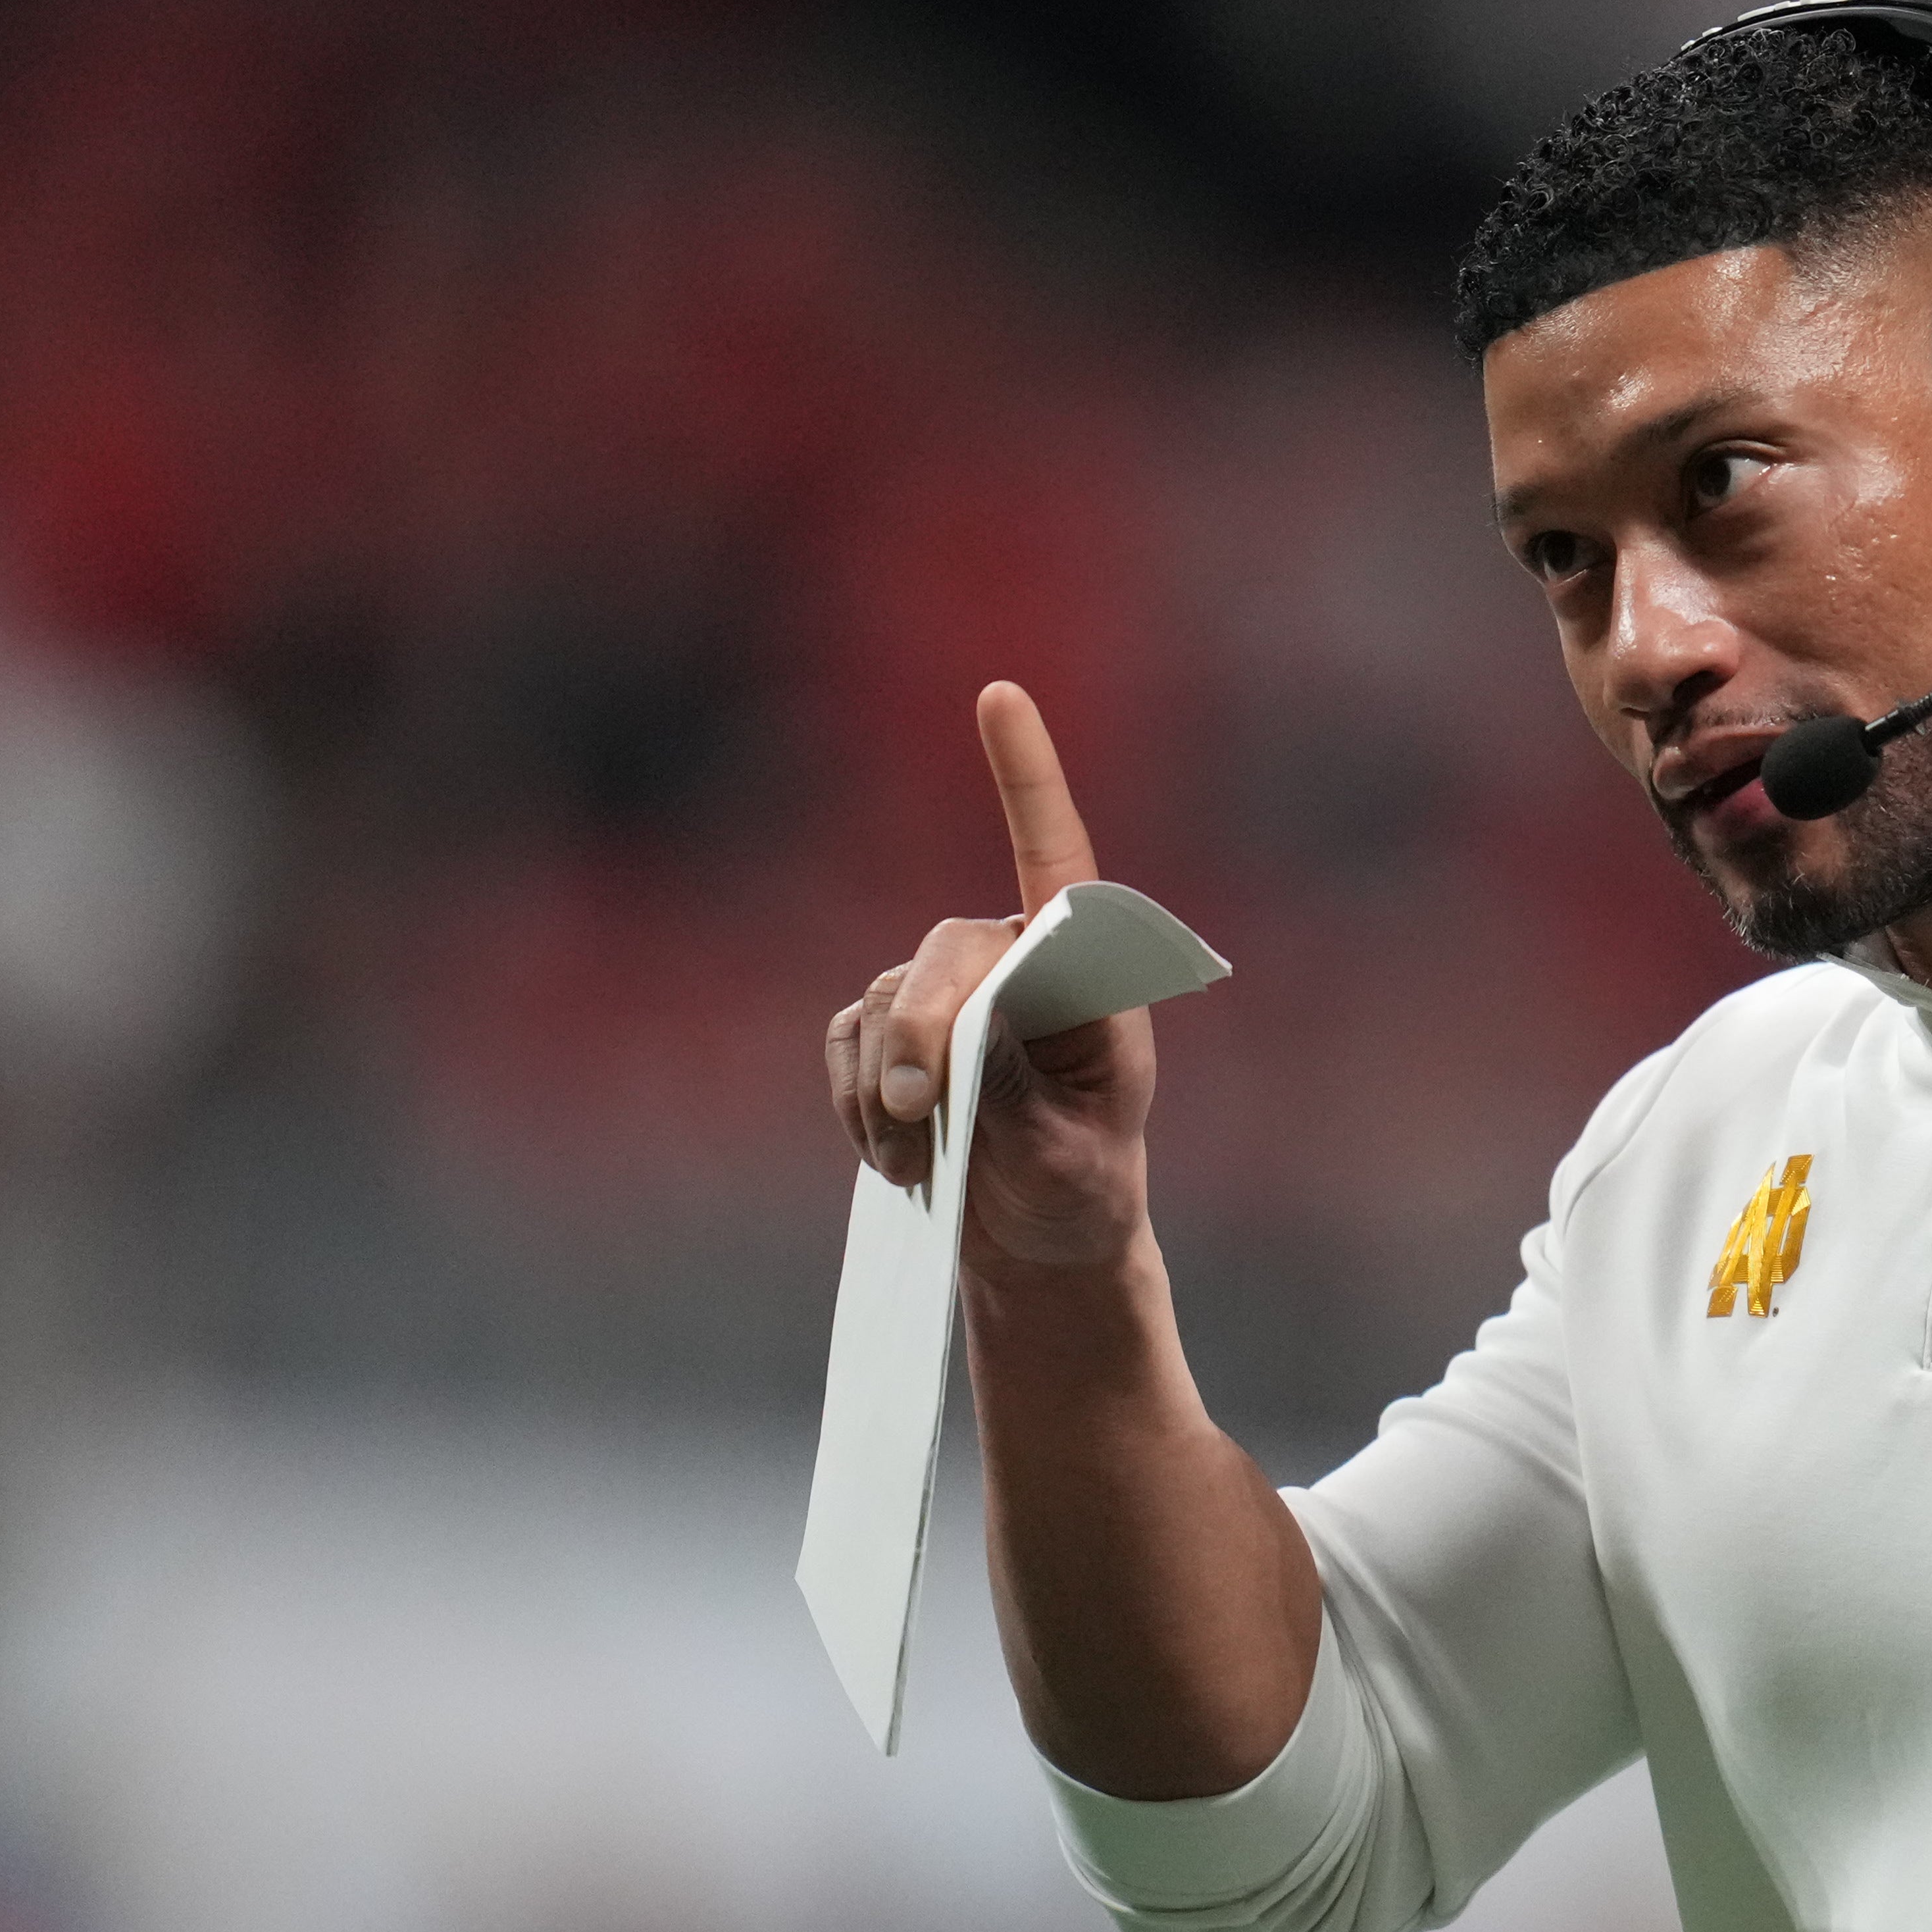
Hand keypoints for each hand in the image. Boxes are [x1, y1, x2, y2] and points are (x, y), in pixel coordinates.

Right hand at [823, 682, 1152, 1271]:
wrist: (1040, 1236)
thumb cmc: (1077, 1187)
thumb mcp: (1064, 1155)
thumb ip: (1015, 1093)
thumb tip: (954, 1032)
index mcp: (1084, 977)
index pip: (1058, 863)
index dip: (1027, 776)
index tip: (1000, 694)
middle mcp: (1012, 962)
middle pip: (947, 956)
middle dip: (922, 1032)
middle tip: (915, 1114)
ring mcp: (943, 991)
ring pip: (884, 1005)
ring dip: (886, 1093)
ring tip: (920, 1164)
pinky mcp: (887, 1029)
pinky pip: (847, 1043)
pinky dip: (857, 1104)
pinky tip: (894, 1155)